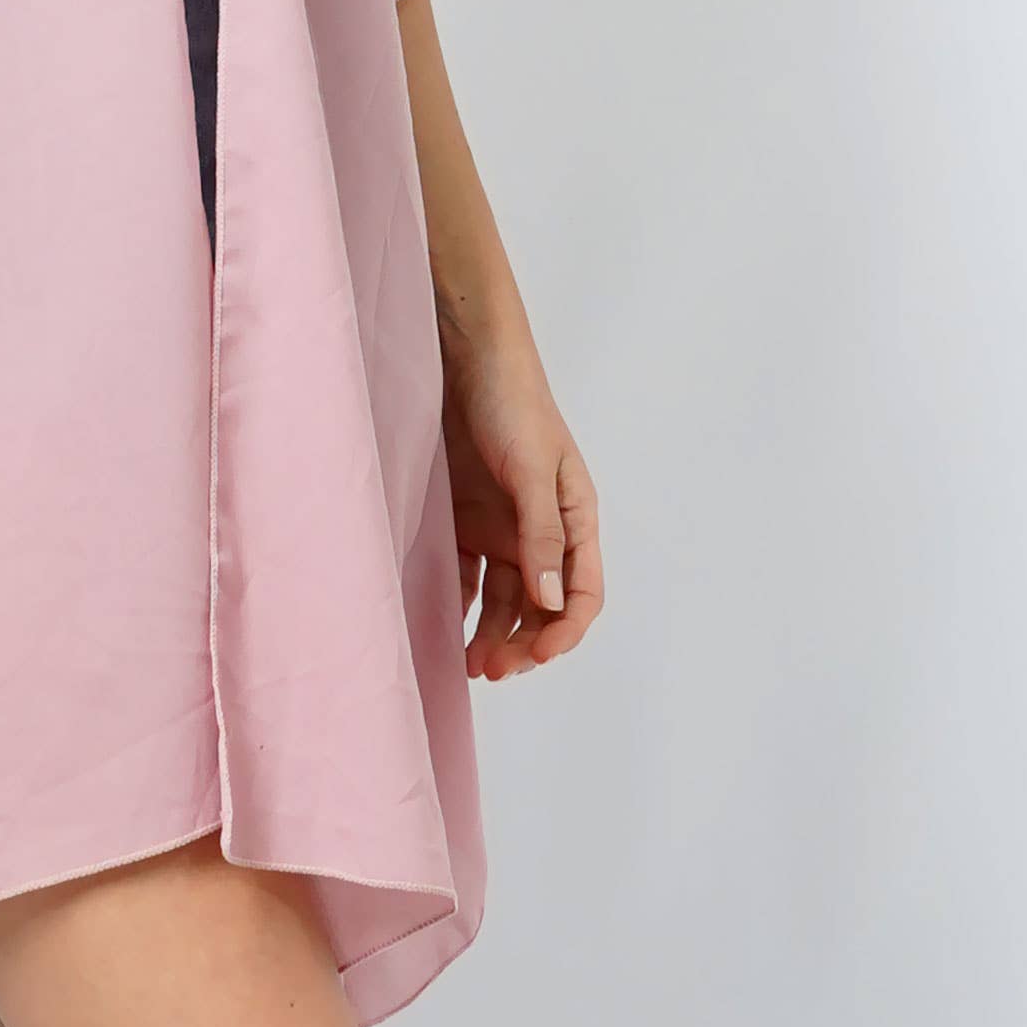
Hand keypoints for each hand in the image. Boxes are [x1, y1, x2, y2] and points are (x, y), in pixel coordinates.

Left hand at [440, 323, 603, 678]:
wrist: (462, 356)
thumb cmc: (512, 402)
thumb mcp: (532, 467)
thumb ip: (541, 534)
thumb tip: (551, 603)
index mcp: (575, 519)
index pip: (582, 593)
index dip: (564, 631)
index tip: (536, 657)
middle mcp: (542, 531)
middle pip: (541, 606)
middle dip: (523, 643)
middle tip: (492, 670)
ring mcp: (503, 527)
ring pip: (503, 599)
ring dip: (492, 633)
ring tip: (467, 664)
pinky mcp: (466, 519)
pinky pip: (467, 575)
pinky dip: (461, 603)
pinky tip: (444, 624)